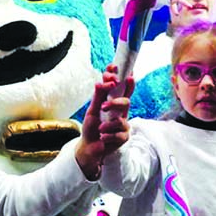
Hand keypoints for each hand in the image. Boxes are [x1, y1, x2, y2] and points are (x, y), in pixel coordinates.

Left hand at [76, 65, 133, 179]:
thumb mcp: (91, 111)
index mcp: (113, 103)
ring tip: (100, 129)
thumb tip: (100, 82)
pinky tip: (103, 138)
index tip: (116, 67)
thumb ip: (98, 97)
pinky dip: (108, 136)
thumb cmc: (91, 128)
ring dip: (108, 125)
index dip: (122, 76)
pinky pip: (119, 134)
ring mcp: (124, 125)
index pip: (121, 88)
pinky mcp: (124, 137)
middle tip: (103, 107)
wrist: (89, 148)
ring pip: (121, 120)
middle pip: (126, 101)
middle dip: (116, 103)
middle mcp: (121, 113)